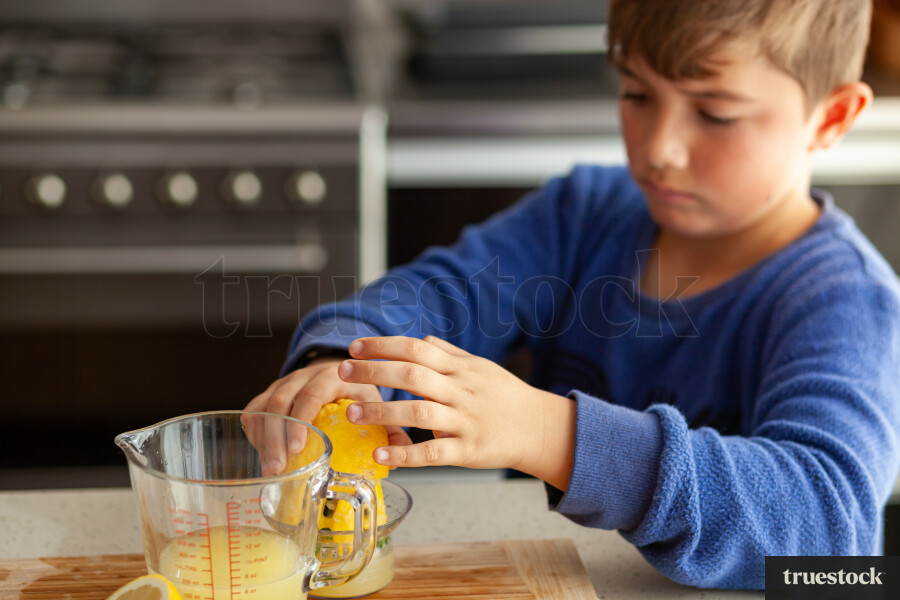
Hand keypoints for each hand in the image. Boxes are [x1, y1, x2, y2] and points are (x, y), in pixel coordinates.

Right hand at [242, 356, 411, 475]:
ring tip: (271, 470)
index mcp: (331, 377)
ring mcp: (282, 385)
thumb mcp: (374, 401)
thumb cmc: (356, 389)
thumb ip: (389, 427)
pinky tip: (263, 454)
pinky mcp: (269, 394)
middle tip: (279, 467)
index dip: (301, 419)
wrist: (339, 368)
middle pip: (280, 403)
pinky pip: (254, 412)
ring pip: (263, 408)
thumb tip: (399, 455)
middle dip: (277, 437)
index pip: (311, 394)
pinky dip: (255, 434)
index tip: (298, 447)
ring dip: (264, 440)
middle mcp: (302, 377)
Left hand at [337, 335, 575, 489]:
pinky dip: (405, 454)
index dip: (383, 346)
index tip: (354, 347)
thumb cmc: (506, 396)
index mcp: (460, 368)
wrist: (540, 428)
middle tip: (342, 373)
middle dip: (373, 371)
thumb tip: (423, 338)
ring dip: (381, 410)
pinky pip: (433, 453)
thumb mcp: (481, 367)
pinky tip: (380, 453)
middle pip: (412, 374)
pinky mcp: (468, 450)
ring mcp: (464, 421)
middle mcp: (460, 390)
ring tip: (351, 412)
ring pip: (418, 412)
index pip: (416, 348)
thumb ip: (450, 354)